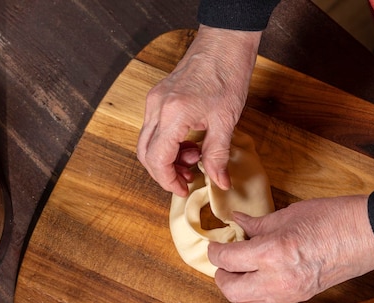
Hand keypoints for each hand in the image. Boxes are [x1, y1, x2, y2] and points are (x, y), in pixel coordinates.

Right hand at [137, 25, 260, 195]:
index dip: (168, 180)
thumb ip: (218, 155)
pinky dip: (167, 143)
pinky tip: (189, 144)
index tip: (182, 189)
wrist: (225, 41)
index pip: (157, 159)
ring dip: (166, 158)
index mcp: (173, 114)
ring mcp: (154, 100)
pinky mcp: (158, 96)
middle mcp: (157, 107)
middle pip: (146, 153)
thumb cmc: (227, 73)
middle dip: (164, 173)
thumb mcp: (226, 121)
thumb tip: (219, 182)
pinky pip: (153, 128)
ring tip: (194, 159)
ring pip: (148, 142)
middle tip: (187, 180)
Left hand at [208, 195, 373, 302]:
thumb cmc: (332, 218)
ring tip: (241, 271)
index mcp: (271, 254)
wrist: (369, 235)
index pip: (227, 259)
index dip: (214, 250)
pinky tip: (259, 276)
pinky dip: (255, 295)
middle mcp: (277, 280)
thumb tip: (236, 223)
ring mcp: (289, 294)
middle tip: (225, 259)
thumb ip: (257, 224)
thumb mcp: (288, 215)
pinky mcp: (299, 299)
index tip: (216, 243)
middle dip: (221, 274)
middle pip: (230, 291)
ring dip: (236, 292)